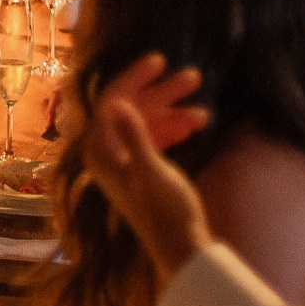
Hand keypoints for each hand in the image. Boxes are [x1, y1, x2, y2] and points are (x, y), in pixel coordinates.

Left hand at [86, 54, 214, 274]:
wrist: (180, 246)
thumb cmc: (166, 211)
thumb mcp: (152, 170)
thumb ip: (134, 135)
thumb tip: (115, 102)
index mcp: (100, 152)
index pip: (111, 102)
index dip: (134, 78)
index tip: (160, 59)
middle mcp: (106, 154)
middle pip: (130, 109)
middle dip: (161, 92)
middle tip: (193, 76)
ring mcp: (123, 161)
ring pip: (145, 122)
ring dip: (173, 110)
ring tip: (203, 103)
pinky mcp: (141, 169)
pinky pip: (154, 138)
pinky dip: (174, 129)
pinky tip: (199, 122)